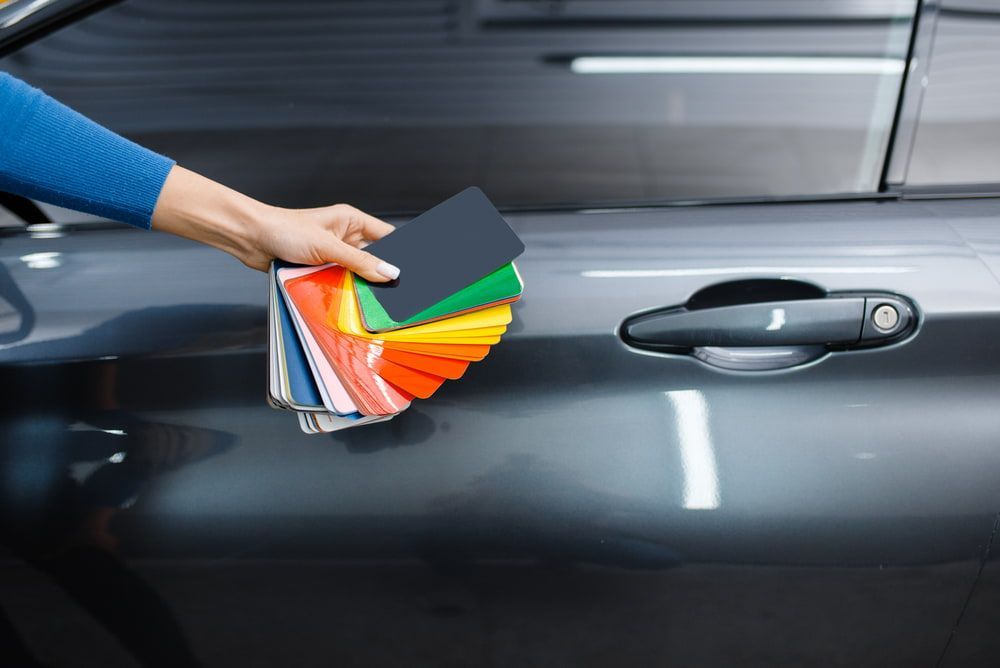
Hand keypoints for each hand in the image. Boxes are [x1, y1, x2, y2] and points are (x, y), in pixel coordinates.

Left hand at [151, 165, 399, 281]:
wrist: (249, 239)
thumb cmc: (283, 230)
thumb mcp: (327, 246)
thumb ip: (360, 262)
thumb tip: (390, 274)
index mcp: (351, 221)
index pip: (387, 237)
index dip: (401, 253)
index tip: (414, 271)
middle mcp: (344, 237)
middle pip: (373, 260)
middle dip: (379, 276)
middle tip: (394, 294)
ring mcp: (331, 255)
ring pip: (355, 276)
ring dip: (358, 287)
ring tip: (371, 301)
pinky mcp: (319, 270)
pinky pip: (338, 284)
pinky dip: (342, 293)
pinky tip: (348, 303)